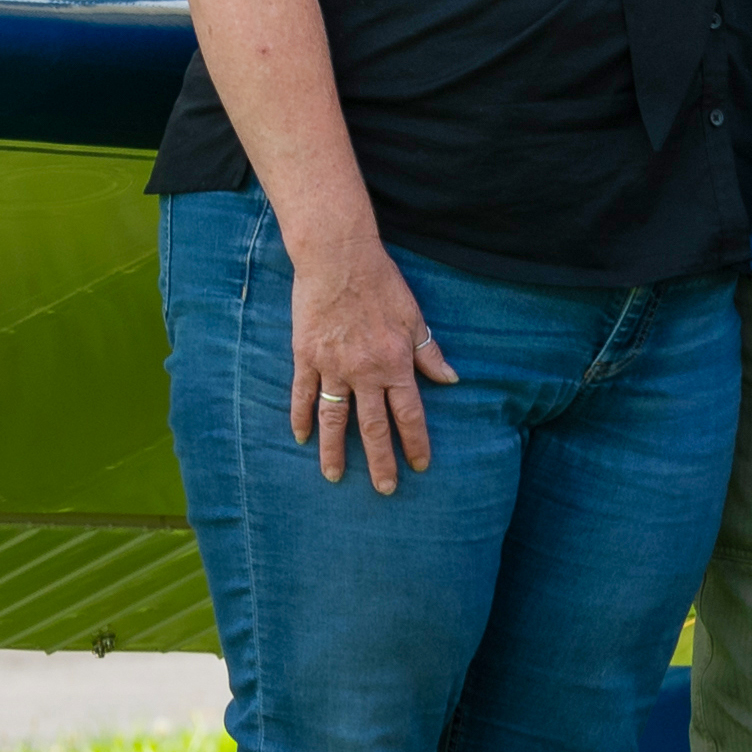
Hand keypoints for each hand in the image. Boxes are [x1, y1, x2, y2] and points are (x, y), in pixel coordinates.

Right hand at [283, 238, 454, 492]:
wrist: (338, 260)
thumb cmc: (382, 285)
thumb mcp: (416, 317)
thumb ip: (429, 353)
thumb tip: (451, 379)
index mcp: (394, 363)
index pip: (409, 414)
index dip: (415, 442)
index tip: (420, 466)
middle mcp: (363, 372)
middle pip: (372, 426)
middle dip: (380, 461)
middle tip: (385, 490)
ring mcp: (331, 367)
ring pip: (333, 419)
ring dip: (336, 451)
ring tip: (336, 477)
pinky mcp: (305, 357)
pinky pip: (302, 395)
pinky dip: (300, 418)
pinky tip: (301, 439)